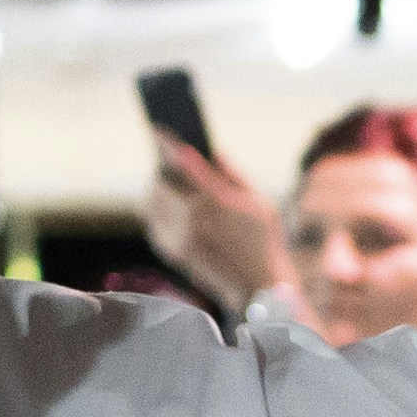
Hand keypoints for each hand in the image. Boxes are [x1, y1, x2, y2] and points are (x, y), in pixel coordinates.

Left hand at [148, 134, 290, 313]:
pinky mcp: (173, 252)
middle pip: (159, 182)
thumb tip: (212, 152)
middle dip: (162, 171)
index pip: (181, 162)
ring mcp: (179, 237)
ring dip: (157, 191)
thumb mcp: (261, 203)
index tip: (157, 128)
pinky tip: (172, 210)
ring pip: (151, 203)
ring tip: (168, 184)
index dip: (166, 142)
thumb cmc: (265, 243)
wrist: (258, 288)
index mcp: (214, 200)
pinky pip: (154, 224)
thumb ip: (233, 175)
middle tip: (167, 163)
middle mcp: (191, 217)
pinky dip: (158, 212)